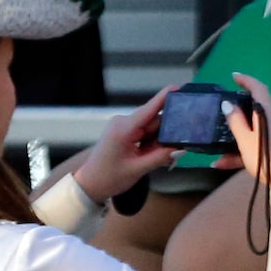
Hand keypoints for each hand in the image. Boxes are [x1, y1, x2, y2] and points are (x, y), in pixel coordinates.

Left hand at [74, 87, 180, 203]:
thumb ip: (160, 157)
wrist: (90, 183)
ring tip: (149, 160)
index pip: (149, 109)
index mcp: (124, 129)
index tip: (178, 88)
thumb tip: (180, 147)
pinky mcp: (125, 131)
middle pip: (154, 121)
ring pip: (151, 128)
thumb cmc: (109, 177)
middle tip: (170, 153)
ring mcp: (124, 126)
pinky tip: (146, 157)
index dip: (164, 98)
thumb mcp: (138, 169)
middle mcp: (123, 122)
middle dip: (165, 135)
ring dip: (157, 143)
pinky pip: (145, 133)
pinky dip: (151, 144)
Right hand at [221, 72, 270, 182]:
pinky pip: (256, 143)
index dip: (247, 80)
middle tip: (224, 111)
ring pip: (253, 130)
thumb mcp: (245, 139)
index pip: (259, 89)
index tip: (234, 76)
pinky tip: (223, 163)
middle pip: (255, 109)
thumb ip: (235, 121)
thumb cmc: (265, 157)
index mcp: (268, 113)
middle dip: (238, 110)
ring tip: (218, 149)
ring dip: (236, 138)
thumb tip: (228, 104)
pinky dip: (241, 151)